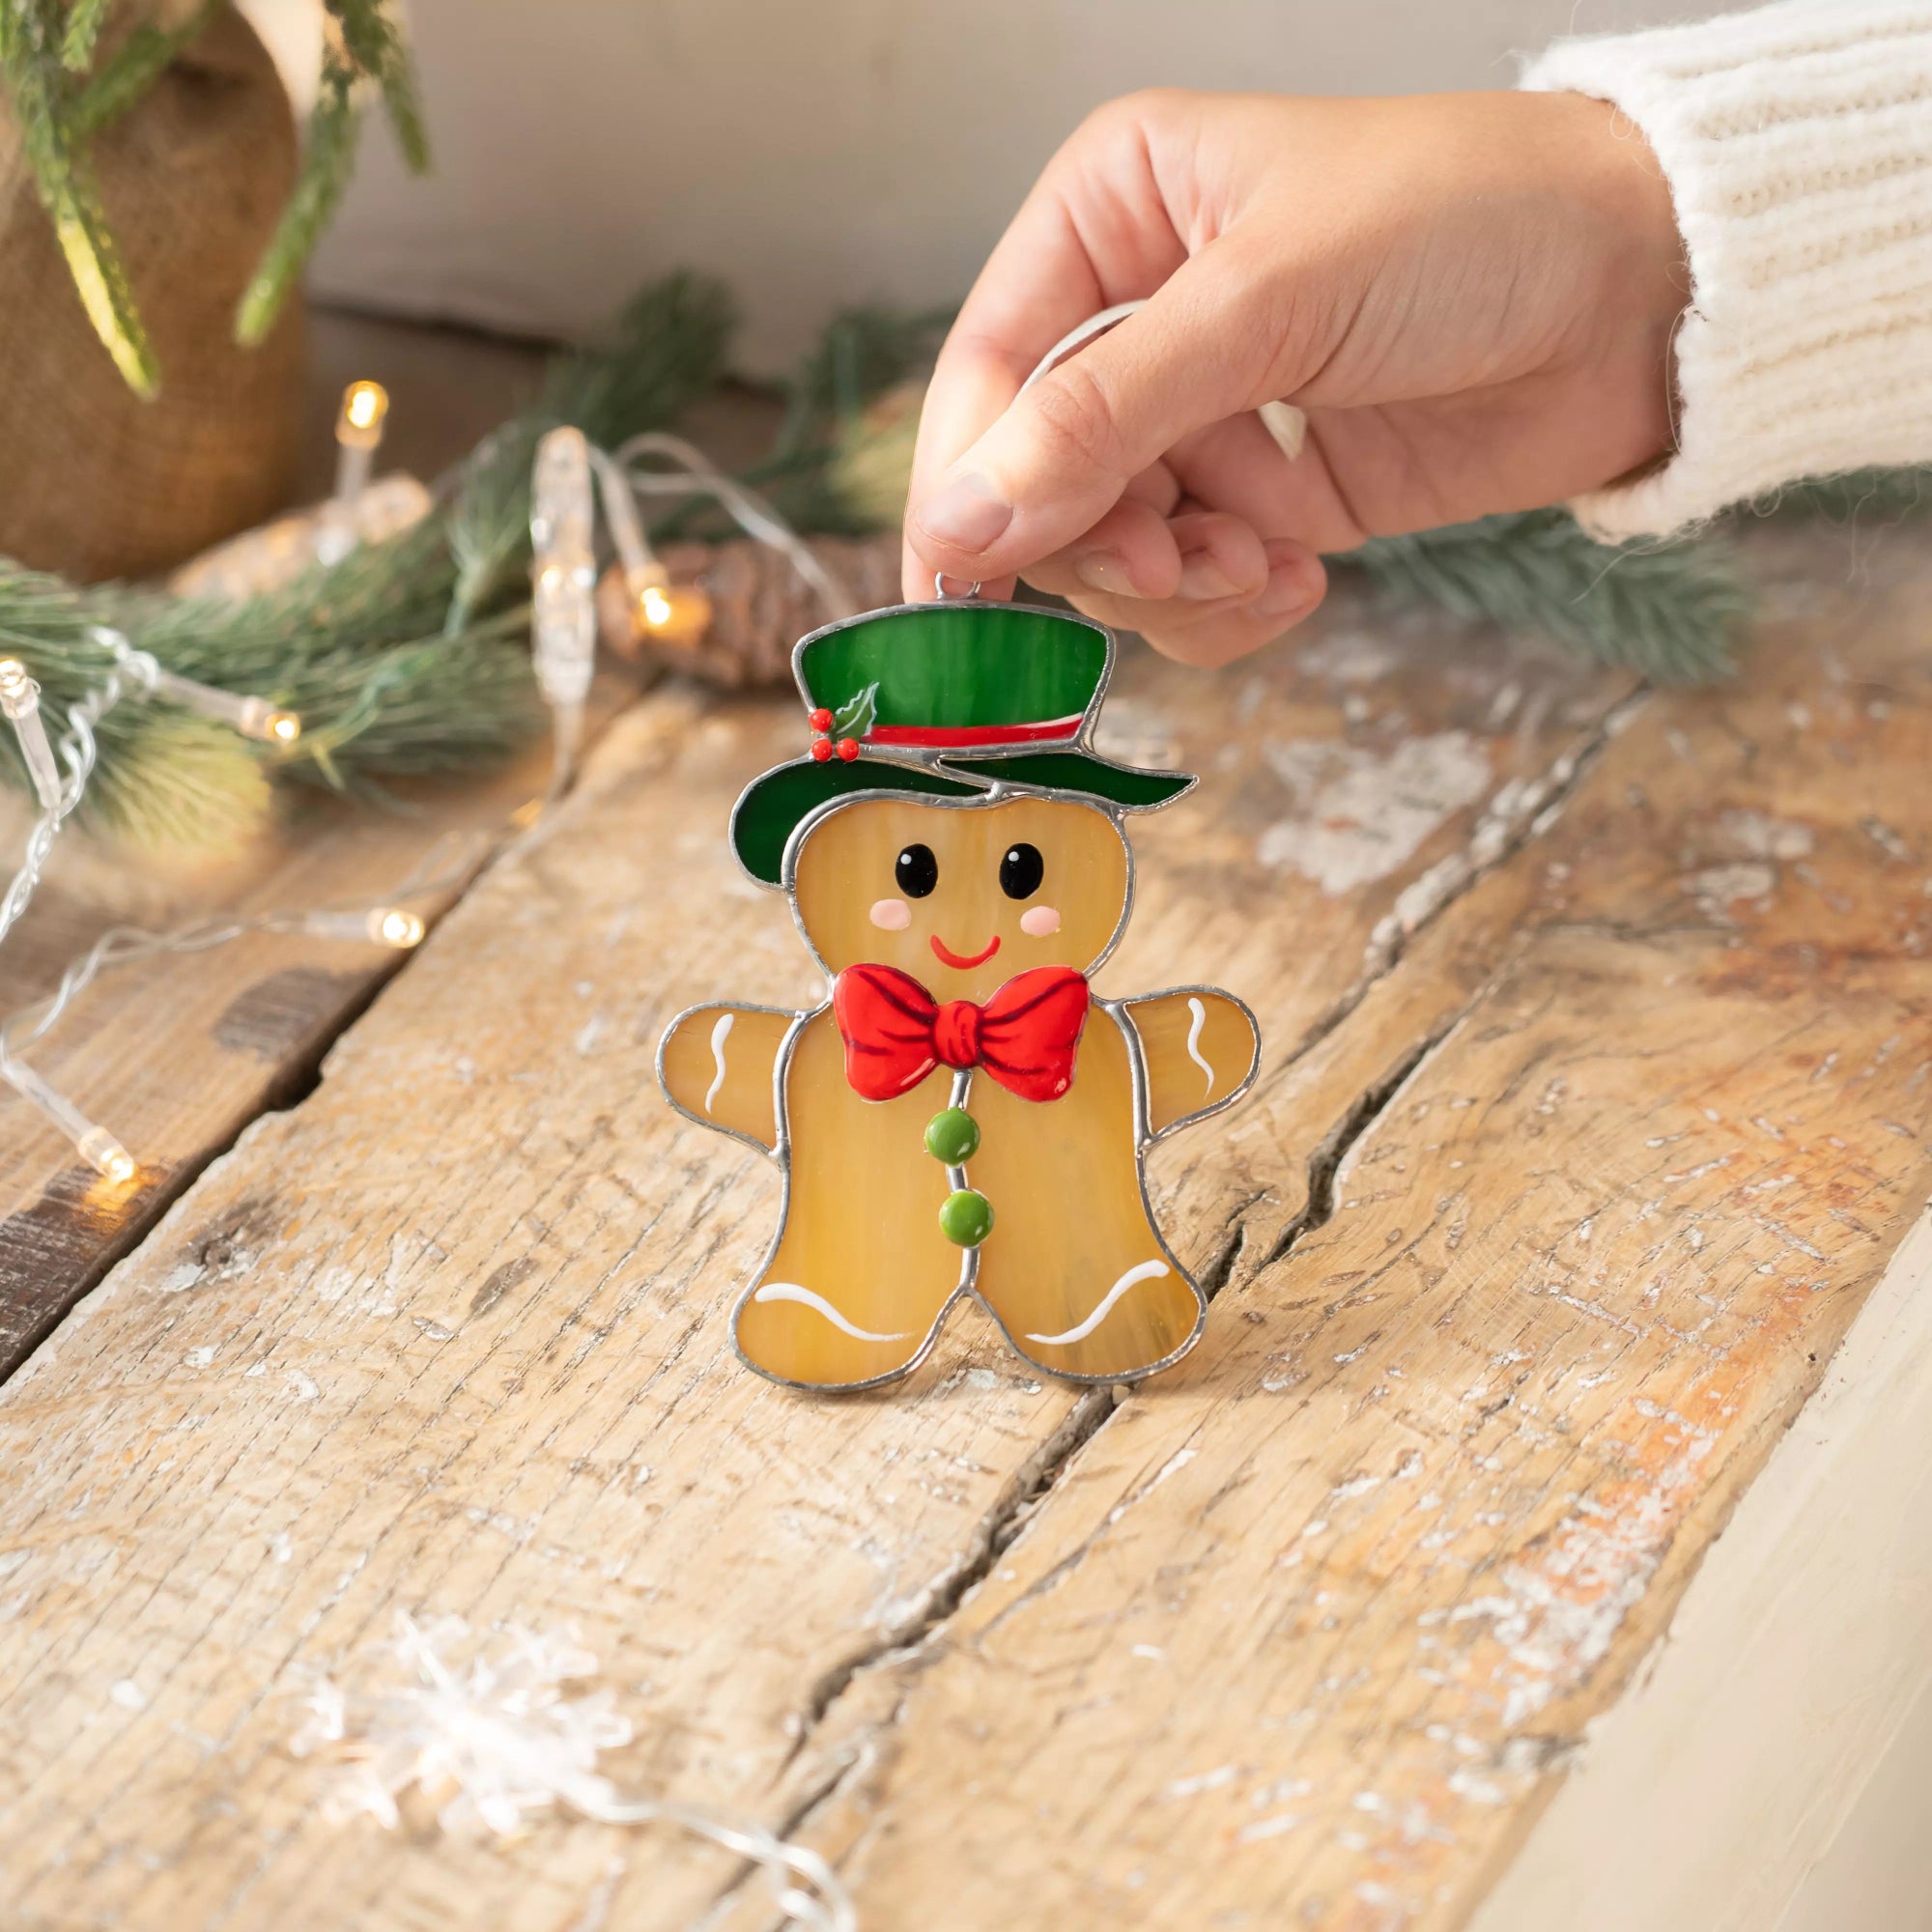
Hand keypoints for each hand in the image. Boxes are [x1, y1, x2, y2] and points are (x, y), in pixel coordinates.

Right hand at [900, 88, 1685, 665]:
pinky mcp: (1264, 497)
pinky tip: (1299, 577)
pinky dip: (1230, 604)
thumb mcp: (1265, 302)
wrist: (1645, 294)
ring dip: (1173, 584)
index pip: (991, 369)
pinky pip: (1193, 586)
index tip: (958, 585)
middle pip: (1040, 479)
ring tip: (1262, 564)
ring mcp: (1203, 415)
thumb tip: (960, 522)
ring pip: (1111, 549)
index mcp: (1113, 212)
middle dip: (1101, 542)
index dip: (967, 483)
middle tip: (1171, 562)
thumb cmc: (1467, 225)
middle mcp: (1142, 315)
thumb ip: (1101, 419)